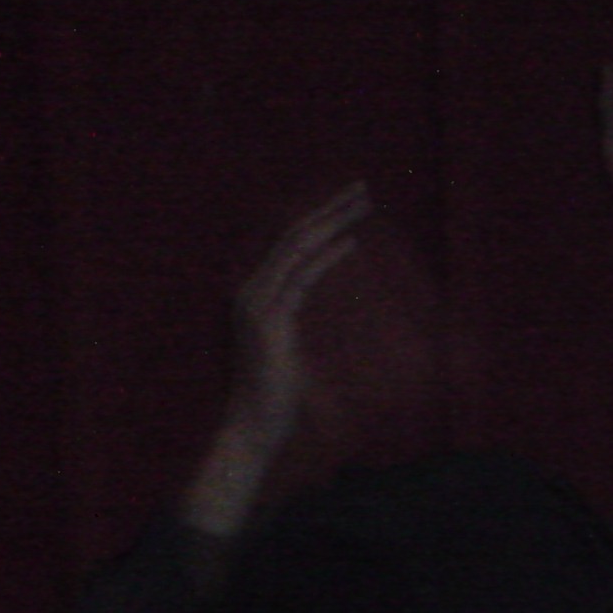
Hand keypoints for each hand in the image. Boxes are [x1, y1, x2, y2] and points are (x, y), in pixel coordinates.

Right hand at [179, 183, 368, 547]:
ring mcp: (256, 301)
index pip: (290, 243)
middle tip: (362, 186)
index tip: (349, 202)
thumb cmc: (277, 394)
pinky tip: (349, 242)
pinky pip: (300, 277)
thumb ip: (295, 321)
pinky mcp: (268, 318)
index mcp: (257, 293)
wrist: (255, 425)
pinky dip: (325, 257)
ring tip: (361, 203)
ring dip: (331, 221)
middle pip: (293, 234)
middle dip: (329, 207)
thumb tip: (312, 308)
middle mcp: (251, 289)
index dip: (319, 218)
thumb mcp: (290, 348)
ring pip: (296, 247)